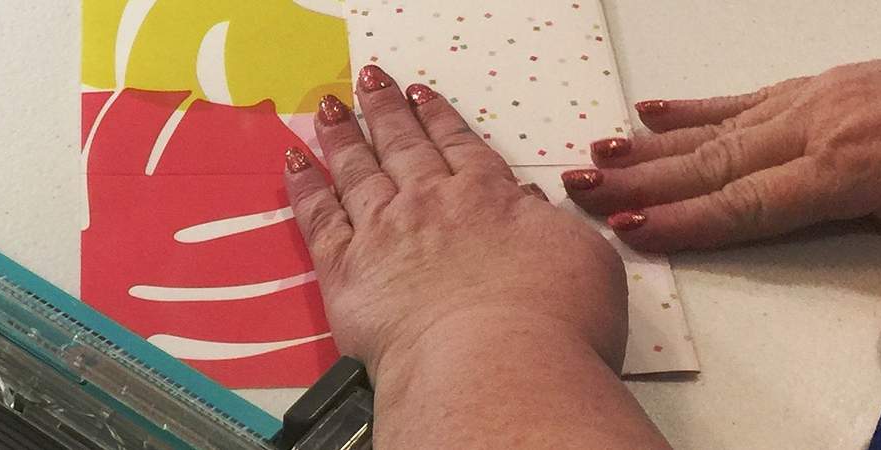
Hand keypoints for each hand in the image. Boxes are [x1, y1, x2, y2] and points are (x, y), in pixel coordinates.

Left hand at [285, 65, 628, 369]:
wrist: (497, 364)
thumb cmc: (553, 324)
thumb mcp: (584, 259)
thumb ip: (551, 225)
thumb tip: (530, 207)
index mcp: (489, 197)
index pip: (459, 146)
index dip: (438, 118)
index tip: (421, 97)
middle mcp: (431, 204)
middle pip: (404, 146)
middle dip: (386, 111)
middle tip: (371, 83)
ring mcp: (383, 232)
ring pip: (356, 169)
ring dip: (342, 135)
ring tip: (331, 109)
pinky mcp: (345, 270)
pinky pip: (316, 216)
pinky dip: (304, 186)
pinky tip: (295, 163)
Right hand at [566, 10, 880, 331]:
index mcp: (849, 168)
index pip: (748, 203)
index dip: (686, 220)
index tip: (625, 227)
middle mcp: (821, 126)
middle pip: (714, 161)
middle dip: (641, 179)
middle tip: (576, 186)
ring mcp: (821, 98)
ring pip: (719, 127)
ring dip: (653, 145)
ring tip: (596, 151)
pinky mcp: (830, 84)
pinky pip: (748, 97)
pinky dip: (697, 107)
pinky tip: (658, 110)